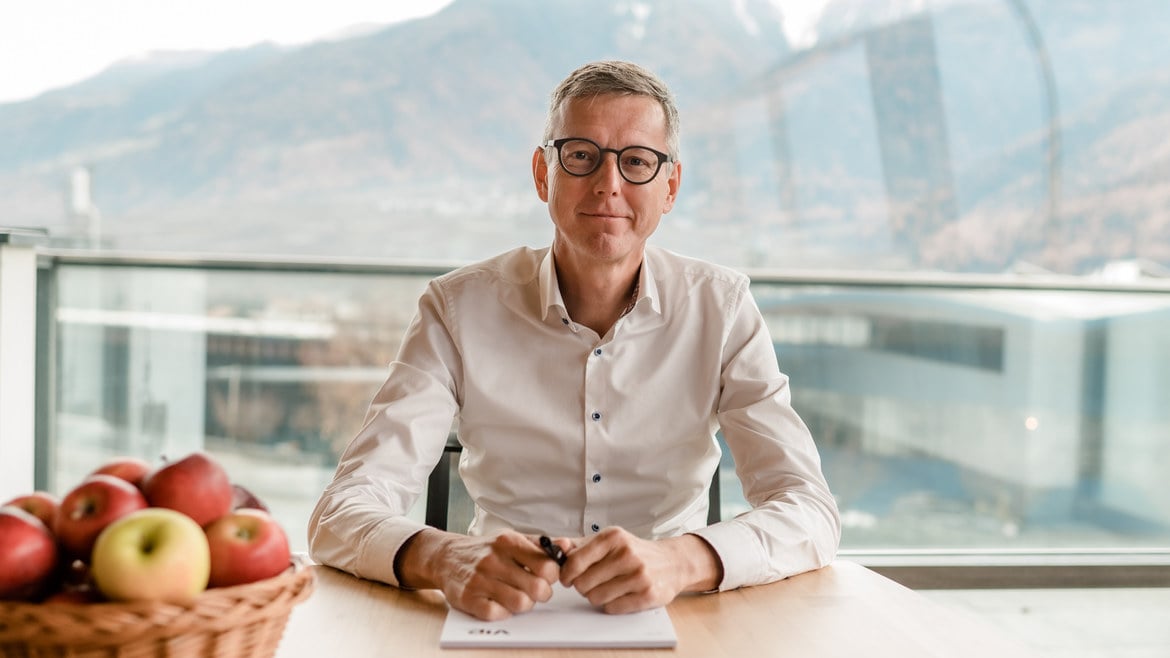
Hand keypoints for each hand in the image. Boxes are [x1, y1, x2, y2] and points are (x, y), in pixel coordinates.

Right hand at [397, 528, 558, 620]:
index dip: (552, 576)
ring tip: (518, 596)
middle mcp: (493, 559)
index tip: (545, 576)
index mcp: (508, 541)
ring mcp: (480, 579)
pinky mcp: (469, 598)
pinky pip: (498, 614)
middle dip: (541, 593)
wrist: (447, 557)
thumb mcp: (512, 539)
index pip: (547, 566)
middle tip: (535, 590)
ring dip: (524, 604)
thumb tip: (567, 546)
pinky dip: (503, 612)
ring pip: (521, 603)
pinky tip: (500, 602)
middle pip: (537, 588)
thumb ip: (541, 544)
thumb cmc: (486, 549)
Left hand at [557, 527, 721, 613]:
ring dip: (597, 596)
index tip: (568, 577)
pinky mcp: (647, 594)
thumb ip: (579, 545)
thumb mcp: (608, 541)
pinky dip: (612, 604)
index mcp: (613, 537)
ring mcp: (639, 574)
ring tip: (609, 587)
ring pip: (596, 598)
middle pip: (583, 584)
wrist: (672, 562)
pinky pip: (613, 608)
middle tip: (593, 582)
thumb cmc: (634, 552)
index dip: (566, 574)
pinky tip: (621, 594)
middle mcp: (626, 554)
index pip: (575, 562)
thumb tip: (556, 546)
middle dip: (583, 586)